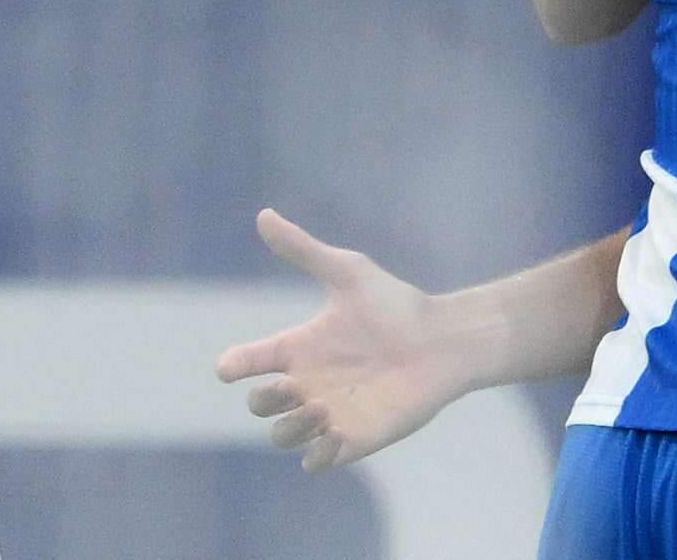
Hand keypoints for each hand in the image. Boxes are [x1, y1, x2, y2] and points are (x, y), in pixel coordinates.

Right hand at [215, 210, 466, 472]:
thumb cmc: (397, 305)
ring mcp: (328, 413)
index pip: (245, 362)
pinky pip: (316, 462)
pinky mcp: (354, 438)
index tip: (234, 365)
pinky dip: (315, 456)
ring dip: (290, 428)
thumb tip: (263, 215)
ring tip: (320, 409)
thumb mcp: (349, 273)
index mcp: (299, 348)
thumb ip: (304, 249)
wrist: (445, 339)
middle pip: (259, 406)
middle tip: (290, 387)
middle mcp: (308, 383)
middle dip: (263, 401)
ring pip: (282, 436)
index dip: (232, 365)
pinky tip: (333, 434)